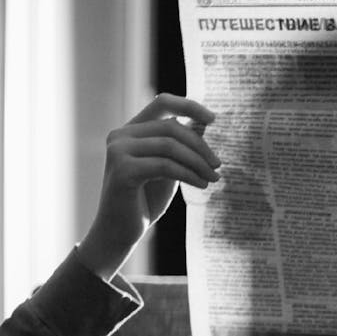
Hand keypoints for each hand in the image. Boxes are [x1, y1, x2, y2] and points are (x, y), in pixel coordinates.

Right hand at [78, 94, 219, 279]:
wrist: (120, 232)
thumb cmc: (145, 200)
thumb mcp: (167, 168)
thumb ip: (179, 146)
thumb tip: (204, 124)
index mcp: (131, 130)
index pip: (162, 103)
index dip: (190, 106)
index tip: (214, 119)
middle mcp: (121, 135)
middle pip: (172, 127)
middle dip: (201, 146)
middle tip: (218, 165)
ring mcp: (118, 151)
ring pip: (171, 145)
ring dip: (198, 163)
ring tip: (213, 178)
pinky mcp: (122, 170)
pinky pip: (166, 165)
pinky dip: (189, 175)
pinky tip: (201, 185)